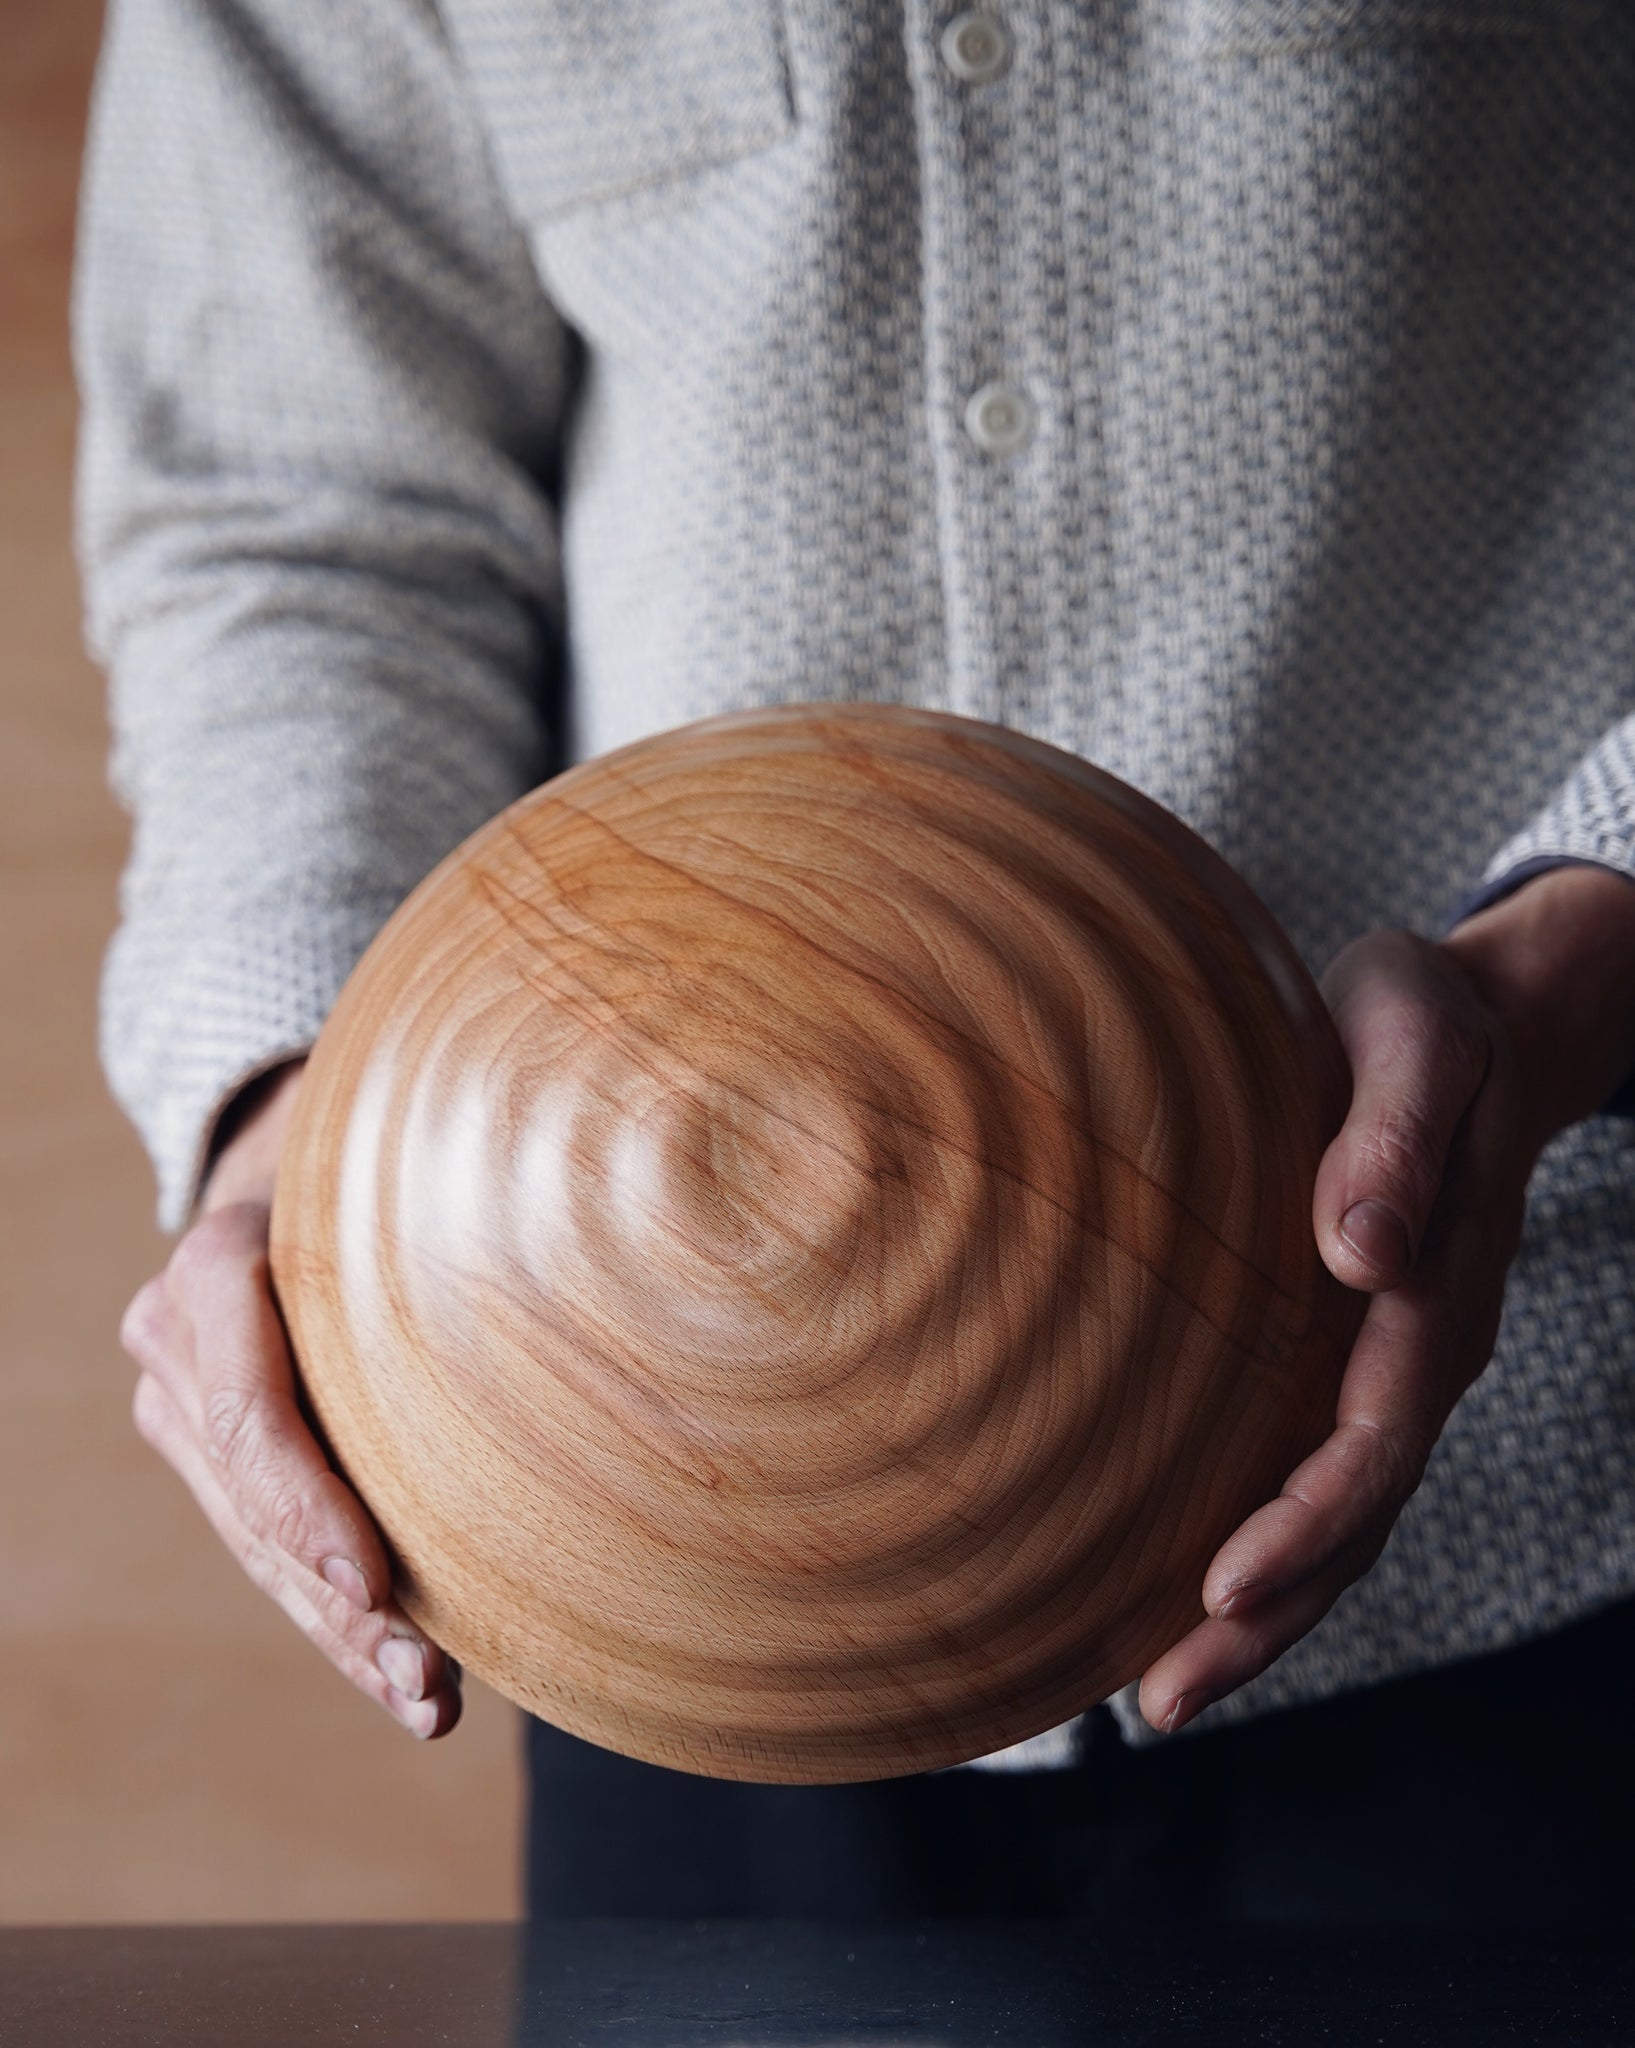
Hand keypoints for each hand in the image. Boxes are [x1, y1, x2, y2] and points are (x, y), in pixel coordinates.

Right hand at [119, 1059, 463, 1738]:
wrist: (295, 1167)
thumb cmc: (382, 1162)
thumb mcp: (399, 1166)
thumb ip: (450, 1215)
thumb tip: (603, 1254)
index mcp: (216, 1264)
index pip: (251, 1409)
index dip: (305, 1506)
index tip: (372, 1586)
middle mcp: (177, 1341)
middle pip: (257, 1502)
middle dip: (342, 1606)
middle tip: (428, 1677)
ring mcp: (184, 1403)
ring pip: (264, 1547)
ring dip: (349, 1637)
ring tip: (431, 1703)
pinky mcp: (214, 1457)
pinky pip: (273, 1549)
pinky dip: (342, 1620)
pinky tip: (408, 1687)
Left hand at [1139, 864, 1634, 1734]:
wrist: (1479, 1020)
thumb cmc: (1426, 1017)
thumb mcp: (1416, 1038)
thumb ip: (1393, 1137)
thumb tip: (1359, 1252)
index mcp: (1436, 1293)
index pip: (1371, 1439)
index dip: (1303, 1524)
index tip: (1221, 1588)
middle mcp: (1418, 1350)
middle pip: (1351, 1517)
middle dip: (1263, 1618)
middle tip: (1165, 1703)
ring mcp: (1389, 1364)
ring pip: (1334, 1519)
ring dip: (1257, 1615)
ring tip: (1160, 1696)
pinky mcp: (1347, 1353)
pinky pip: (1309, 1470)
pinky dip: (1259, 1546)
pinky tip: (1176, 1587)